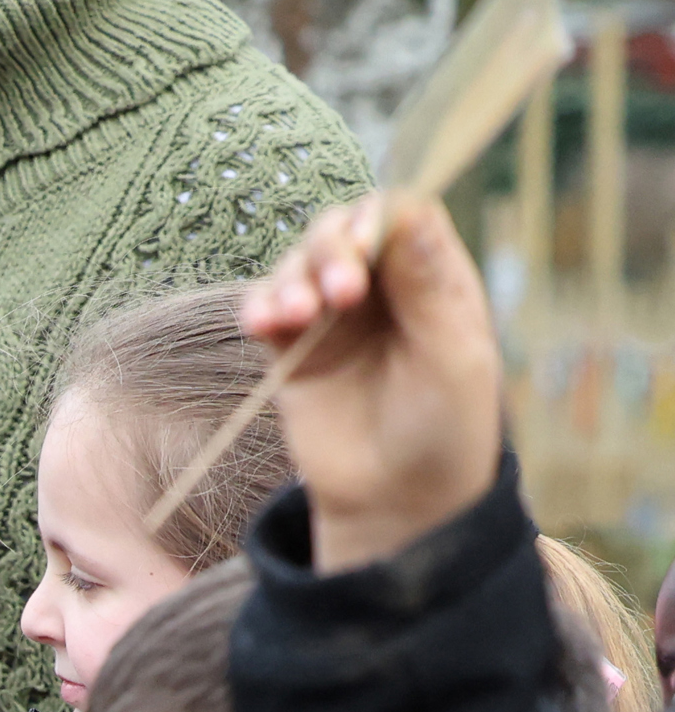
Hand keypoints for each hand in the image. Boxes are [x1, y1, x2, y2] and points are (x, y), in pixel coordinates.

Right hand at [246, 193, 503, 572]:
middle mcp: (382, 288)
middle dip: (332, 249)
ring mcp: (333, 318)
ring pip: (299, 264)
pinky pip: (265, 309)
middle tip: (338, 295)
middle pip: (344, 229)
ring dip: (291, 279)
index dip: (378, 219)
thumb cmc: (445, 430)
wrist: (397, 499)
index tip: (366, 250)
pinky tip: (262, 324)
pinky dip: (258, 307)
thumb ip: (428, 287)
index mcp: (434, 279)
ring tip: (295, 317)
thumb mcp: (453, 356)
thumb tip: (408, 212)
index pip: (403, 216)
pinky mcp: (292, 351)